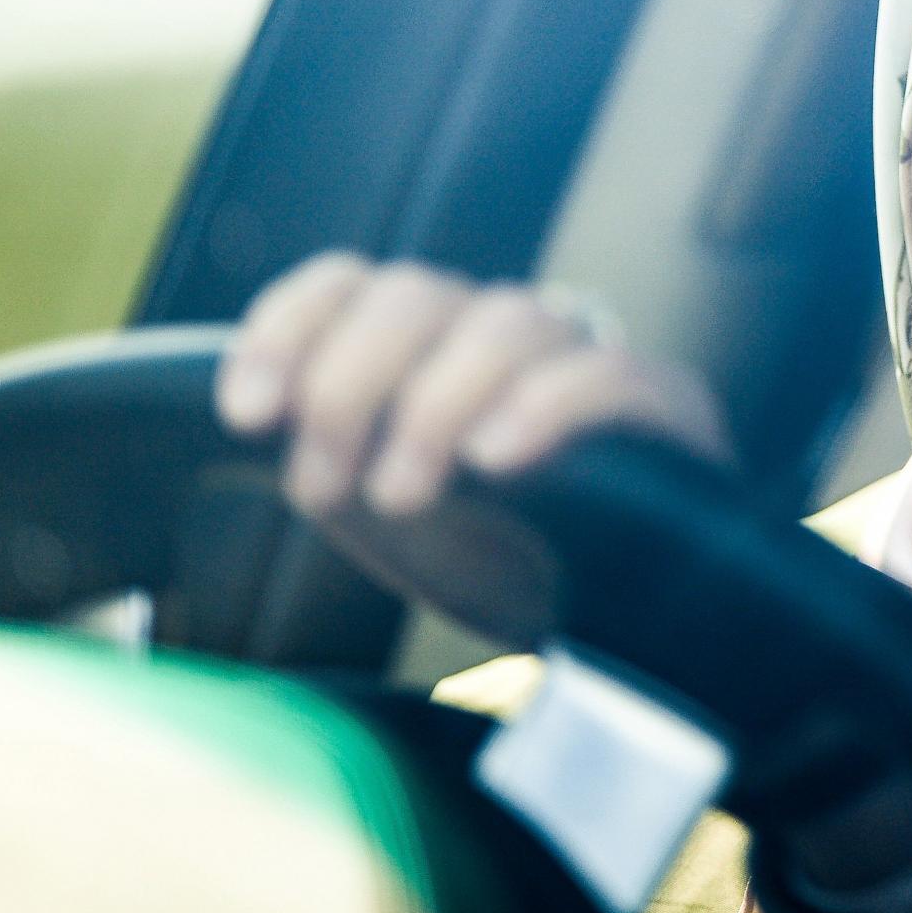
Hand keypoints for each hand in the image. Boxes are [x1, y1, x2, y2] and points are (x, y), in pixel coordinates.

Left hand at [214, 253, 727, 518]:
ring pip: (507, 324)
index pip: (352, 283)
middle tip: (328, 485)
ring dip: (433, 405)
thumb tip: (263, 413)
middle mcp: (506, 333)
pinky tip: (496, 459)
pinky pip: (607, 376)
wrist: (615, 629)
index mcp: (433, 344)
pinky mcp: (667, 404)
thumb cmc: (491, 560)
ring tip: (404, 495)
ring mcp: (589, 359)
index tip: (245, 412)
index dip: (290, 328)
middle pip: (415, 295)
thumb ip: (326, 453)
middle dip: (350, 383)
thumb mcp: (382, 512)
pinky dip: (542, 408)